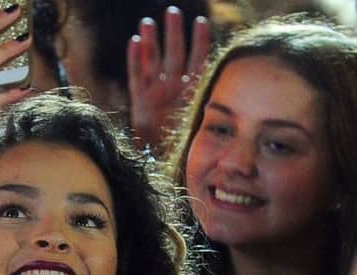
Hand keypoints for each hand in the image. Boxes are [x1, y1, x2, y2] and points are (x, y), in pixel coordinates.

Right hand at [127, 6, 209, 154]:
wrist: (165, 166)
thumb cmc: (186, 147)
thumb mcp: (204, 121)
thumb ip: (208, 101)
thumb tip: (230, 79)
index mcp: (190, 91)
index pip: (196, 60)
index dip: (199, 41)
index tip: (202, 22)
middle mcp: (173, 88)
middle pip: (173, 54)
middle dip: (173, 33)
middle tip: (173, 12)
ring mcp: (155, 94)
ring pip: (153, 61)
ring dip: (152, 41)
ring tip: (149, 22)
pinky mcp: (140, 102)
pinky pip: (136, 77)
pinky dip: (135, 59)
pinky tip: (135, 42)